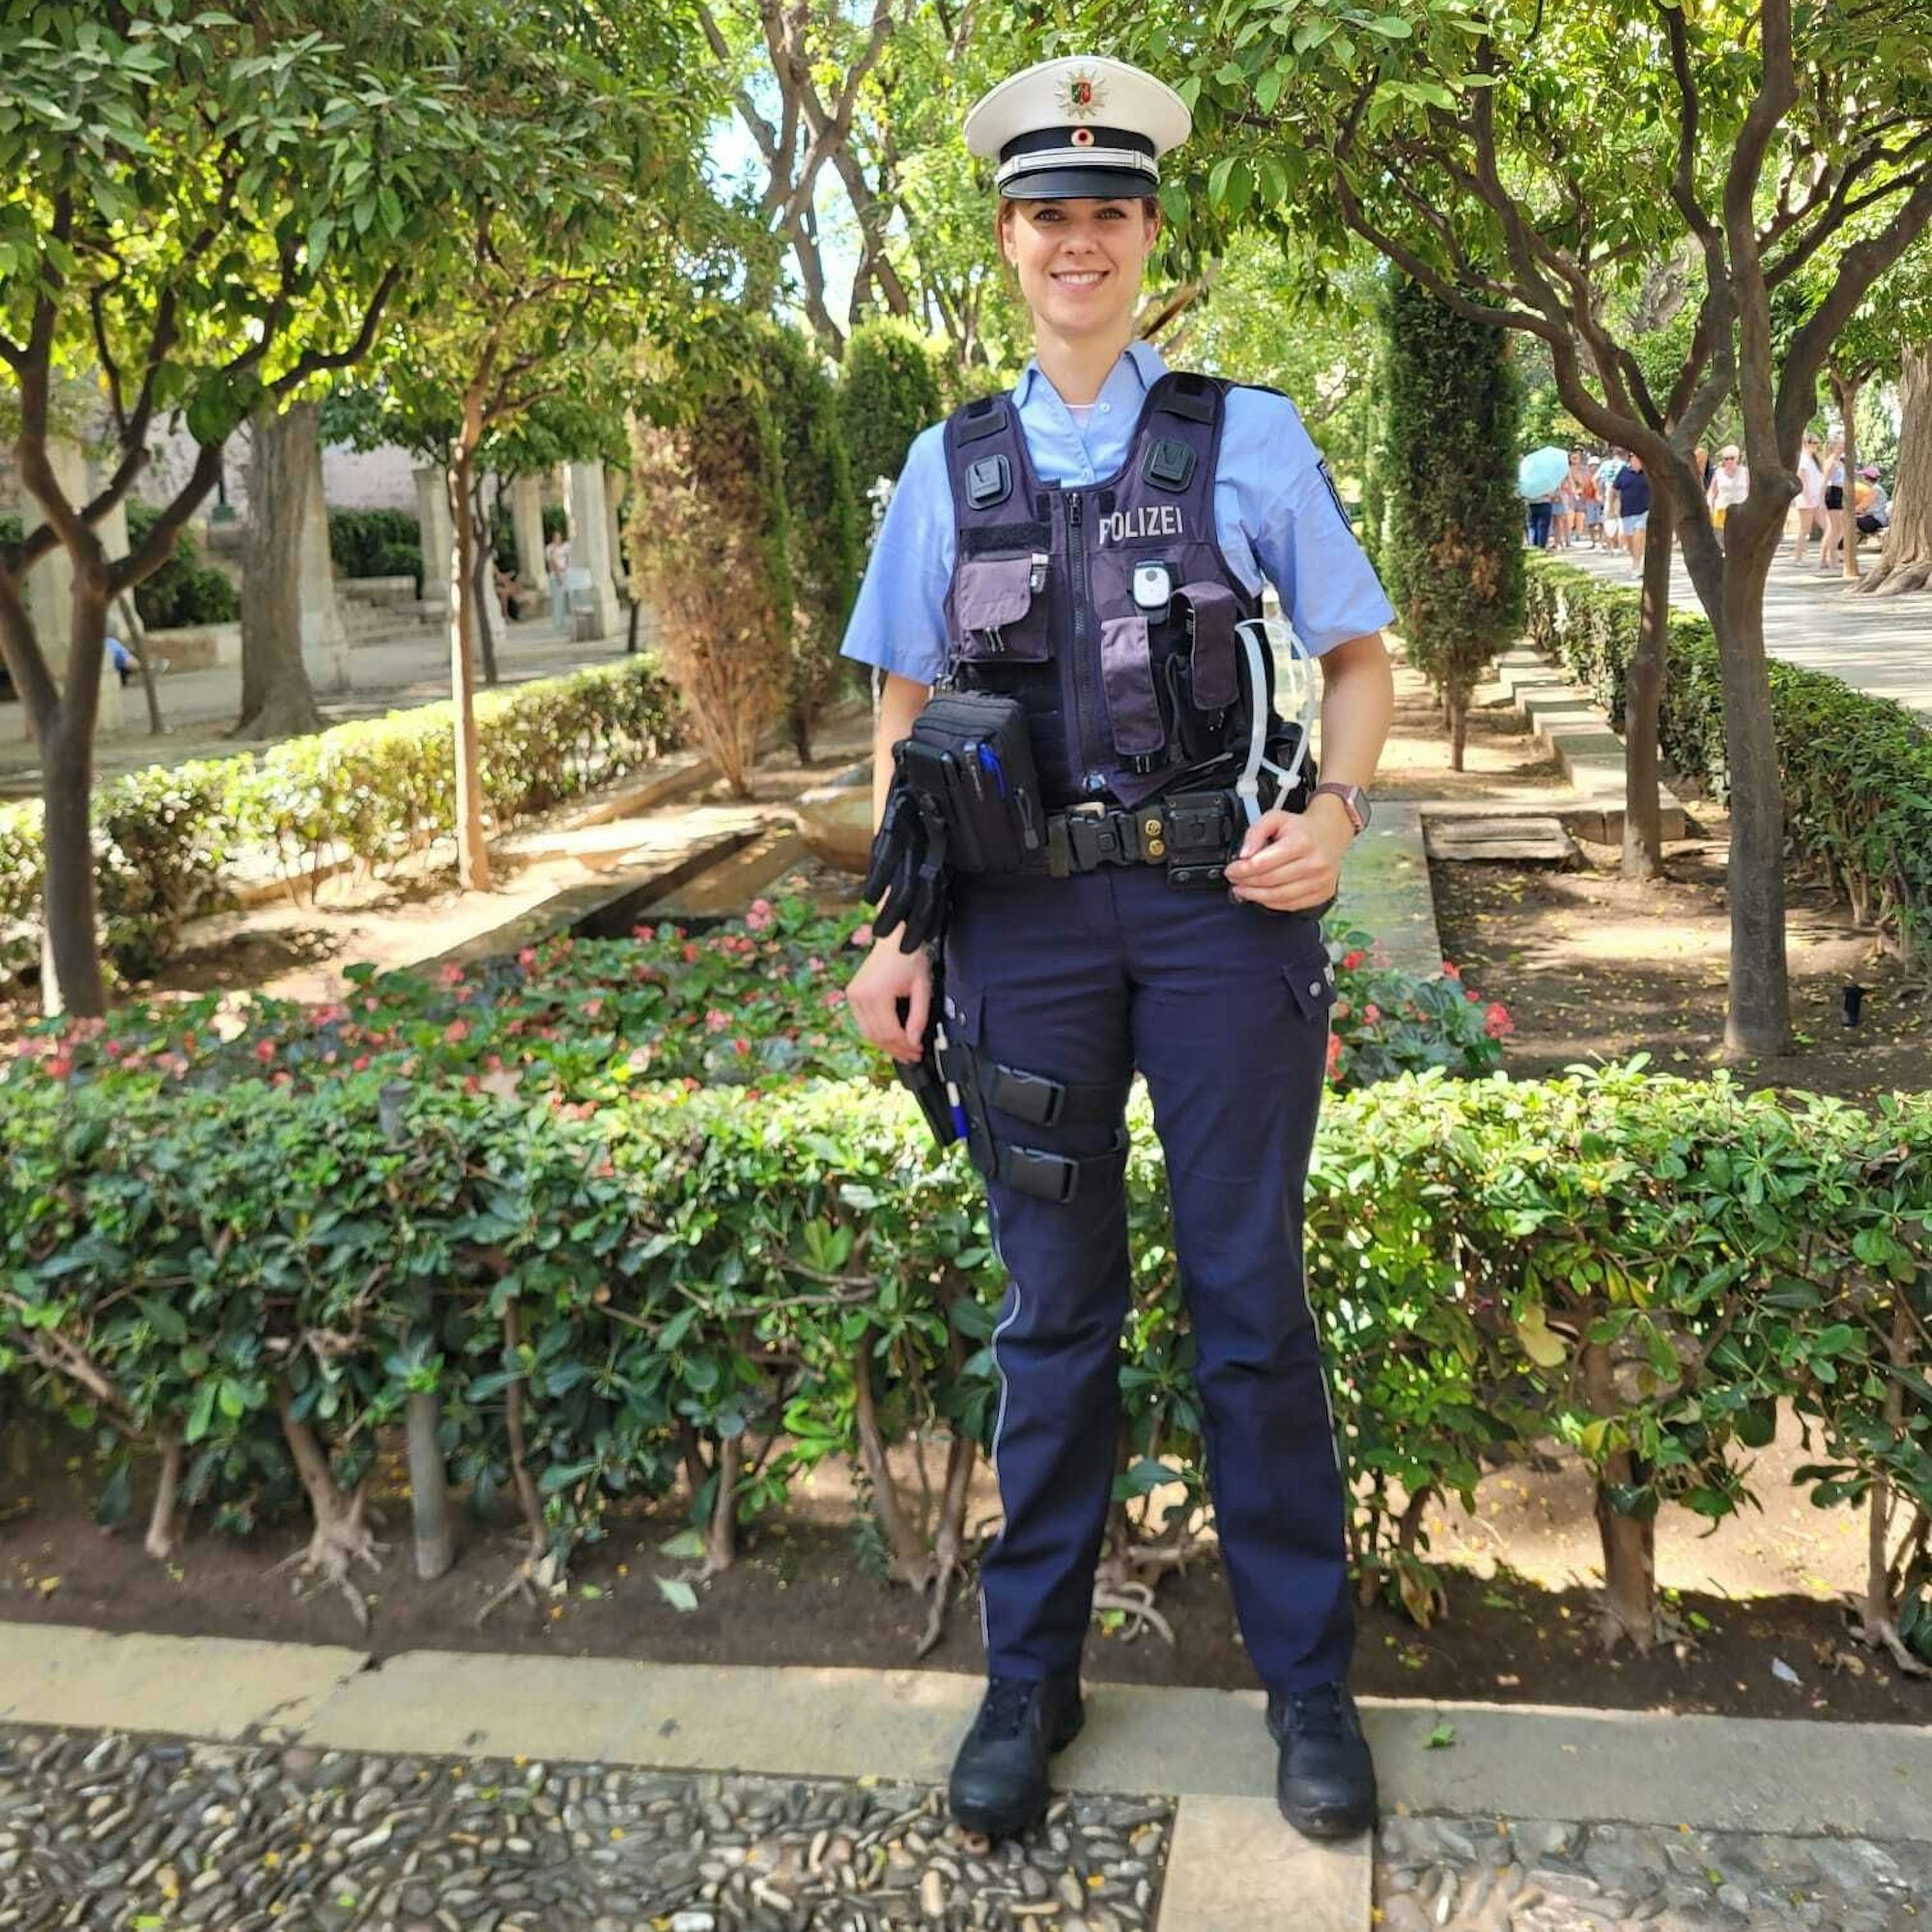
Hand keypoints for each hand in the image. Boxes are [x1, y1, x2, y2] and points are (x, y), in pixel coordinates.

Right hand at [847, 938, 933, 1064]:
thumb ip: (919, 1016)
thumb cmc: (909, 958)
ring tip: (902, 1050)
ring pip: (867, 1033)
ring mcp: (853, 995)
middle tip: (912, 1055)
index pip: (890, 1032)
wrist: (894, 939)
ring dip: (885, 1045)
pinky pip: (863, 1023)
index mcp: (877, 994)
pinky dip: (876, 1033)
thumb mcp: (922, 987)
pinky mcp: (852, 994)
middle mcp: (860, 996)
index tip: (918, 1050)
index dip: (905, 1045)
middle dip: (896, 1049)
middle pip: (877, 1035)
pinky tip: (890, 1038)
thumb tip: (914, 1040)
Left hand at [1224, 798, 1353, 911]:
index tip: (1231, 870)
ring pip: (1279, 896)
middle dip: (1246, 882)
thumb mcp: (1275, 818)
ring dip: (1255, 895)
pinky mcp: (1322, 893)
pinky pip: (1291, 905)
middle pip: (1270, 881)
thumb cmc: (1300, 829)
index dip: (1242, 869)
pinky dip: (1271, 902)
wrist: (1329, 835)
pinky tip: (1261, 895)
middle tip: (1234, 880)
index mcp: (1302, 842)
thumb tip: (1244, 854)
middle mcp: (1315, 863)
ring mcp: (1321, 881)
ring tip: (1243, 890)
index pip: (1264, 863)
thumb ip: (1256, 832)